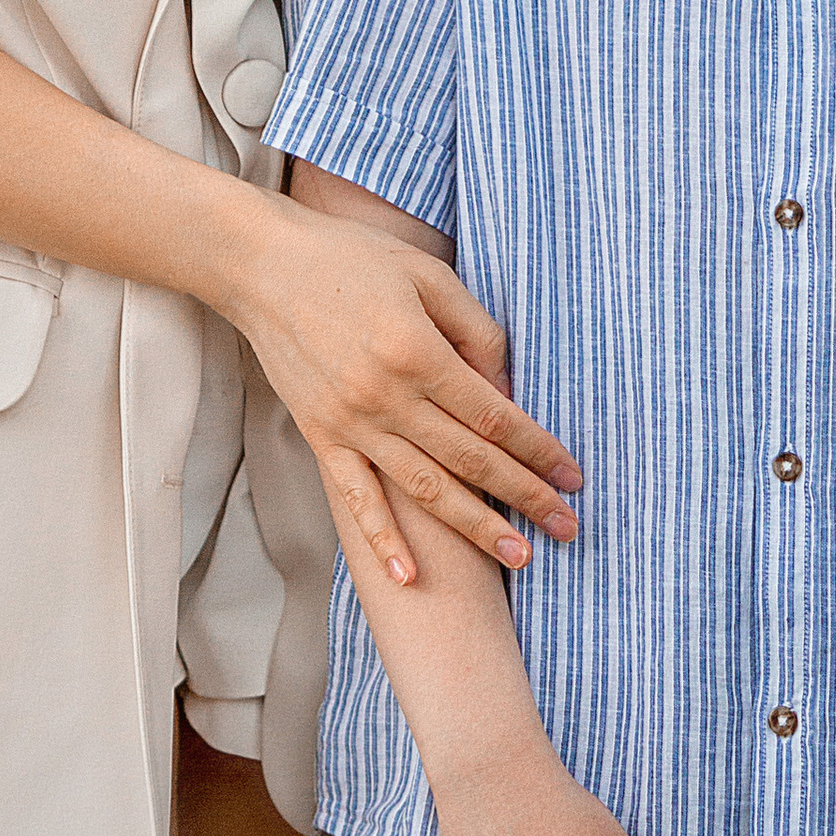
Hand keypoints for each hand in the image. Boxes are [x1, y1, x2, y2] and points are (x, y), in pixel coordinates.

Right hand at [240, 201, 582, 580]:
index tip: (572, 476)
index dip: (539, 449)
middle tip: (567, 528)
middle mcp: (386, 396)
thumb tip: (507, 388)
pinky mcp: (321, 435)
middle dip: (525, 496)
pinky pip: (356, 496)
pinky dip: (381, 538)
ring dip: (475, 527)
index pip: (494, 416)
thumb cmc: (351, 259)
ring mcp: (351, 422)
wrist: (263, 266)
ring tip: (519, 557)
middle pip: (470, 460)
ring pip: (426, 488)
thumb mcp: (426, 274)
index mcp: (417, 351)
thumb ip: (474, 330)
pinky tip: (408, 576)